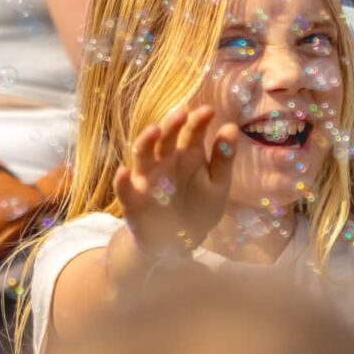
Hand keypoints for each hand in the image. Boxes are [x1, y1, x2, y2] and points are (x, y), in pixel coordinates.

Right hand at [113, 104, 237, 258]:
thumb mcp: (217, 185)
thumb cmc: (200, 207)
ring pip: (143, 155)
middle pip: (166, 138)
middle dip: (172, 125)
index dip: (198, 120)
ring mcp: (147, 178)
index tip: (209, 111)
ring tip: (154, 131)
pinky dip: (122, 181)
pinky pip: (125, 188)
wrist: (180, 242)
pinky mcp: (133, 199)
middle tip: (181, 114)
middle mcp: (166, 161)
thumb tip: (231, 127)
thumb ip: (223, 159)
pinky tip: (124, 172)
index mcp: (188, 155)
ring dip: (146, 142)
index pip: (192, 132)